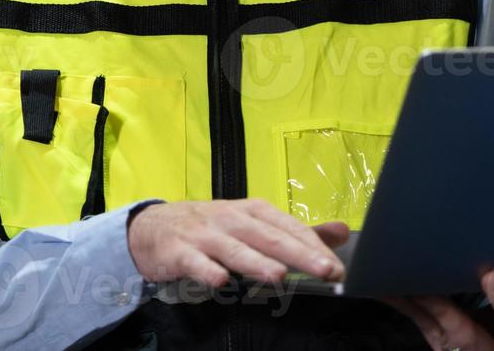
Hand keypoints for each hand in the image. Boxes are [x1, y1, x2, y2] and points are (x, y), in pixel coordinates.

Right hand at [126, 198, 348, 287]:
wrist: (152, 228)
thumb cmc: (212, 229)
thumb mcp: (253, 225)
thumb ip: (296, 233)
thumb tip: (341, 232)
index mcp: (253, 212)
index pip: (289, 227)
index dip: (314, 247)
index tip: (337, 267)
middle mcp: (232, 219)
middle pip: (268, 237)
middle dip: (298, 254)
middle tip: (325, 270)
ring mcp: (205, 235)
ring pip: (234, 249)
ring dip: (255, 261)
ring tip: (278, 275)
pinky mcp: (180, 251)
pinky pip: (195, 262)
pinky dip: (207, 270)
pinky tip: (220, 280)